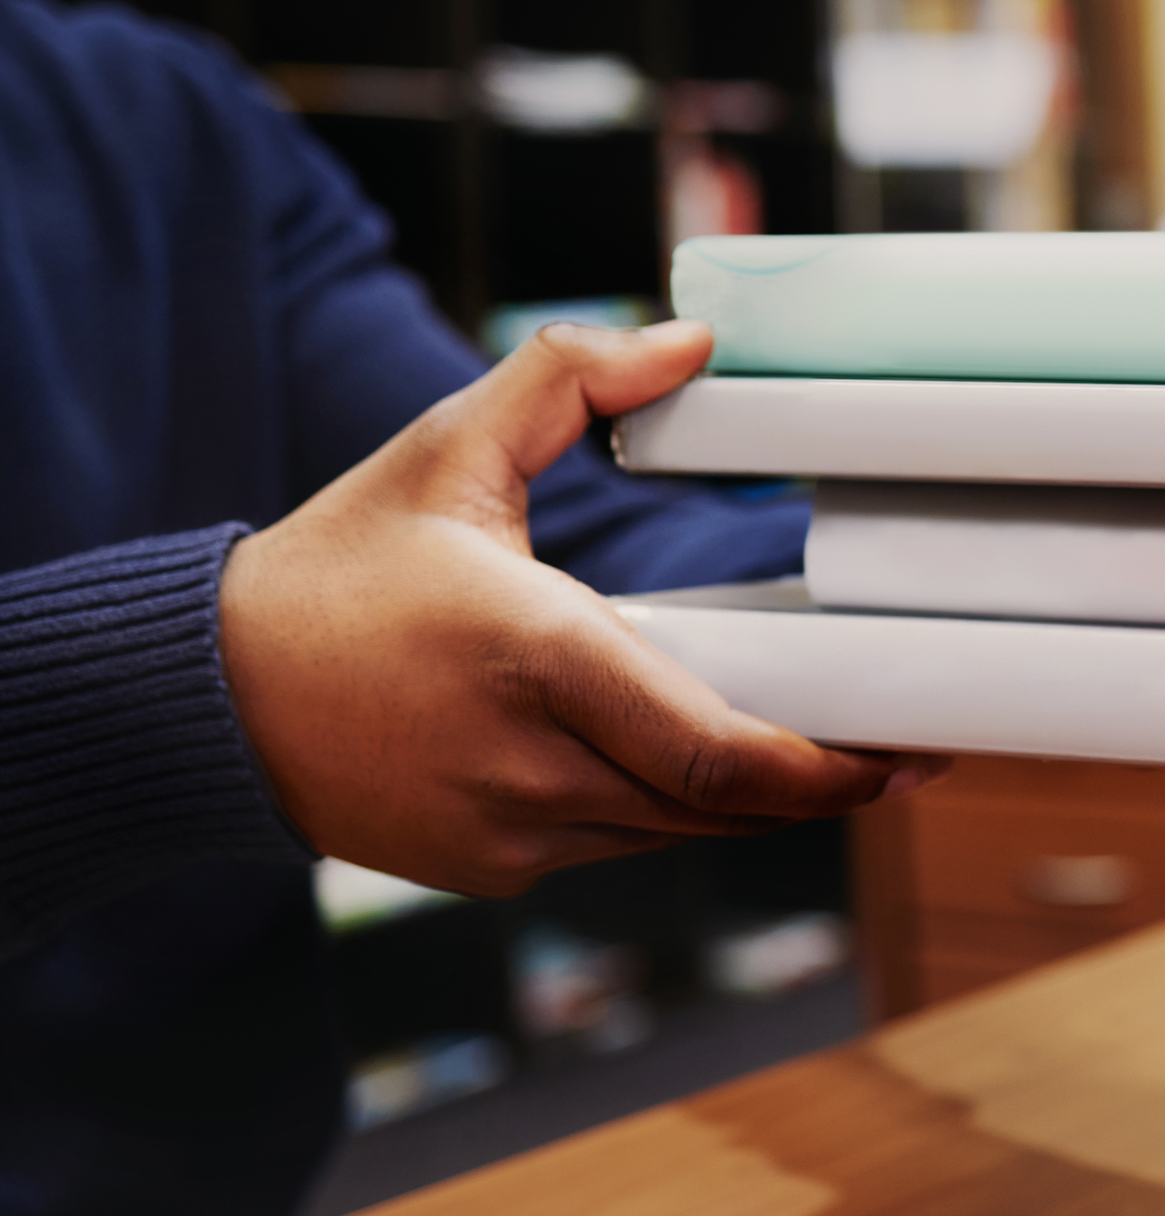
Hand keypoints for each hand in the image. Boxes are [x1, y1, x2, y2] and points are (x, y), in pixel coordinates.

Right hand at [220, 321, 915, 895]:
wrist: (208, 699)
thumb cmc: (342, 567)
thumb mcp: (446, 448)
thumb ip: (570, 378)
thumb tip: (692, 345)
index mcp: (533, 656)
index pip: (715, 752)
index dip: (825, 771)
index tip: (904, 753)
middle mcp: (528, 763)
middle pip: (720, 802)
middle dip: (819, 783)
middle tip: (904, 753)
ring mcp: (511, 833)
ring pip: (680, 832)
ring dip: (751, 797)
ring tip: (826, 753)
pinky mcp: (496, 870)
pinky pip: (624, 845)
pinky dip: (672, 806)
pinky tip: (708, 766)